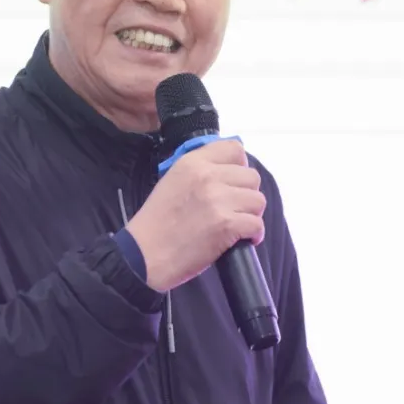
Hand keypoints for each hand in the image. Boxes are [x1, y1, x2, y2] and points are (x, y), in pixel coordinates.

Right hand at [126, 139, 265, 291]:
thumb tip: (230, 172)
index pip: (235, 149)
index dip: (240, 166)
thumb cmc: (156, 222)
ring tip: (238, 225)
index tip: (234, 182)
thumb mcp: (173, 181)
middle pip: (252, 177)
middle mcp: (207, 176)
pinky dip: (254, 235)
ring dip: (251, 214)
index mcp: (192, 162)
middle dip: (247, 194)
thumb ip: (199, 171)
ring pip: (258, 200)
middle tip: (235, 209)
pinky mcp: (226, 225)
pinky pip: (257, 225)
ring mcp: (218, 200)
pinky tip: (242, 240)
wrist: (144, 255)